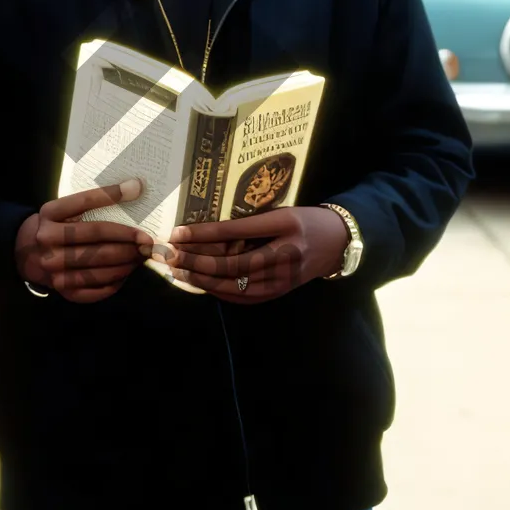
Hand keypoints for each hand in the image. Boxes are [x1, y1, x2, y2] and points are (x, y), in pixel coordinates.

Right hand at [15, 178, 152, 303]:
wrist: (27, 252)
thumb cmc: (56, 226)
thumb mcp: (64, 209)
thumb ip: (93, 201)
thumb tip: (135, 187)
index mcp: (49, 214)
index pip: (84, 202)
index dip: (112, 196)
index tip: (138, 190)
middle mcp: (48, 241)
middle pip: (97, 240)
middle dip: (128, 241)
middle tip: (148, 241)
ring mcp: (53, 268)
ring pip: (99, 267)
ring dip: (127, 262)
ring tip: (141, 256)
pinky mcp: (62, 289)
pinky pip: (96, 289)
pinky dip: (115, 282)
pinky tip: (126, 273)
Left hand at [157, 206, 349, 303]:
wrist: (339, 242)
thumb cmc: (306, 220)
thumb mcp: (281, 212)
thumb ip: (249, 223)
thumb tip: (208, 231)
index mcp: (285, 227)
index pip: (236, 232)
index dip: (204, 234)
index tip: (178, 232)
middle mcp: (285, 256)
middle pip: (233, 265)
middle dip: (196, 262)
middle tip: (170, 256)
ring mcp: (283, 279)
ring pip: (236, 285)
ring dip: (203, 280)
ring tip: (178, 272)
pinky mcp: (280, 292)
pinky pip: (244, 297)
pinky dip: (220, 292)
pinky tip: (201, 285)